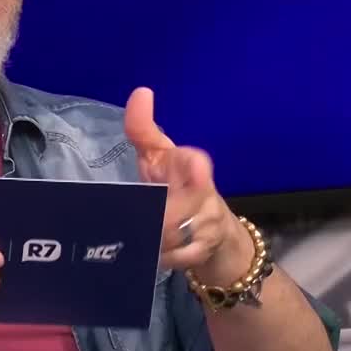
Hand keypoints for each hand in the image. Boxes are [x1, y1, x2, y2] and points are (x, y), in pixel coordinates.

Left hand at [124, 88, 253, 281]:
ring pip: (176, 237)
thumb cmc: (175, 184)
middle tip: (138, 220)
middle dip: (158, 218)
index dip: (196, 168)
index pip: (197, 164)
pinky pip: (181, 258)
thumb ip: (143, 129)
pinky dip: (164, 257)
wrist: (212, 231)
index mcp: (192, 167)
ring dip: (155, 239)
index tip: (198, 170)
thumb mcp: (157, 156)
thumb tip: (141, 92)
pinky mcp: (205, 250)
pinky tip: (154, 252)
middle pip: (180, 210)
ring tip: (142, 234)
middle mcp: (206, 194)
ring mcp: (208, 225)